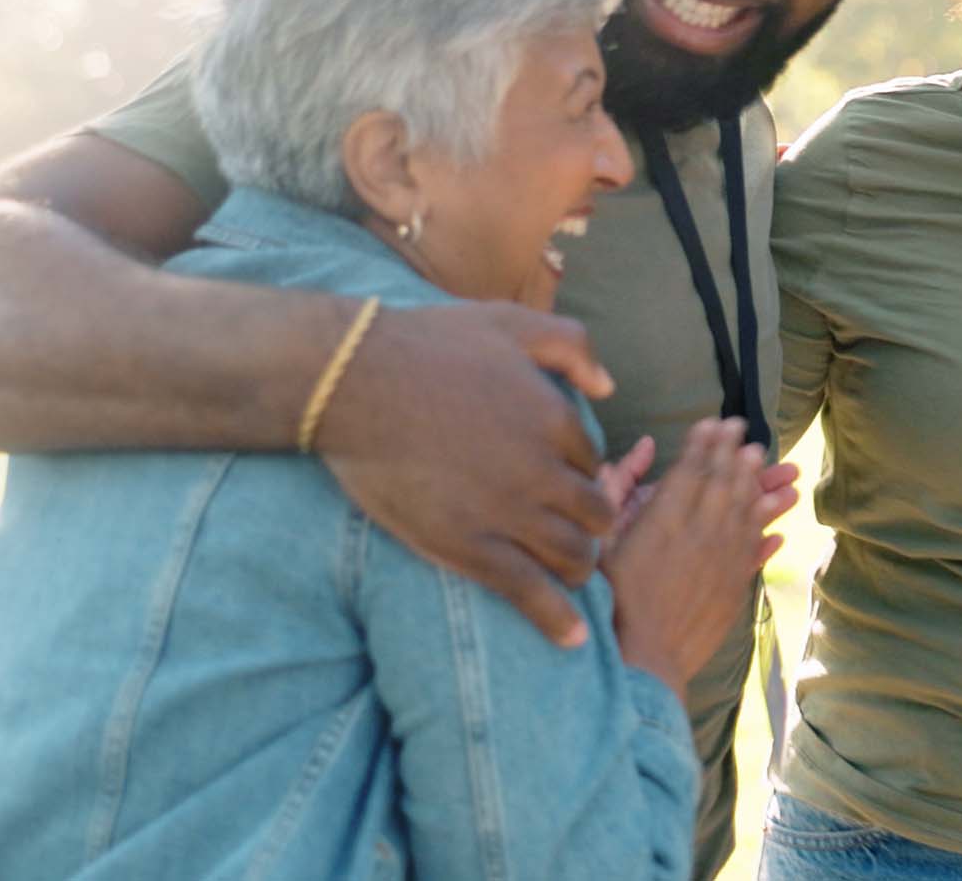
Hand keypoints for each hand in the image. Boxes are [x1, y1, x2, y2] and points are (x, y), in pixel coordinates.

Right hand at [311, 300, 618, 647]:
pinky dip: (557, 619)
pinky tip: (572, 637)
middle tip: (573, 532)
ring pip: (573, 557)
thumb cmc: (424, 346)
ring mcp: (508, 513)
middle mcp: (542, 471)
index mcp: (554, 419)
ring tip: (569, 576)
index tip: (563, 484)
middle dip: (590, 525)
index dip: (579, 474)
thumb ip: (570, 345)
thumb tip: (610, 387)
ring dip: (577, 569)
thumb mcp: (507, 323)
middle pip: (595, 516)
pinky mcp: (470, 547)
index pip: (593, 463)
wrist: (352, 382)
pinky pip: (530, 592)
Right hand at [599, 417, 800, 689]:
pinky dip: (767, 534)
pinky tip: (777, 524)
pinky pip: (755, 551)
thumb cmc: (607, 599)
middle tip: (742, 430)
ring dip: (757, 485)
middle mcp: (700, 533)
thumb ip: (612, 490)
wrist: (643, 659)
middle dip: (733, 454)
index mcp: (664, 518)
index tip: (713, 421)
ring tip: (766, 462)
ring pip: (746, 512)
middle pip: (723, 484)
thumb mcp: (596, 538)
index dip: (704, 443)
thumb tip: (631, 453)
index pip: (692, 469)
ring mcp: (723, 561)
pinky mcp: (733, 588)